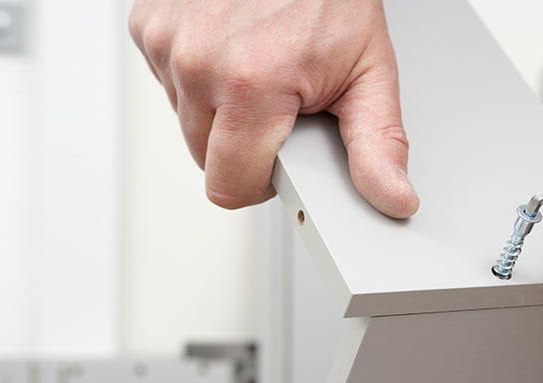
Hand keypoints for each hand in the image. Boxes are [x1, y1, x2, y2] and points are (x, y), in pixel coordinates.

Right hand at [128, 0, 418, 217]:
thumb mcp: (369, 74)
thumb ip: (376, 146)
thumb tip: (393, 198)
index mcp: (253, 84)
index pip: (230, 186)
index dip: (260, 182)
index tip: (280, 158)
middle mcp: (200, 62)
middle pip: (206, 159)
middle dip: (243, 146)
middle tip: (279, 105)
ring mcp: (168, 41)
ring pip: (187, 122)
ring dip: (219, 111)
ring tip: (258, 72)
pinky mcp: (148, 25)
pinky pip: (169, 83)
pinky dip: (198, 78)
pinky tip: (231, 52)